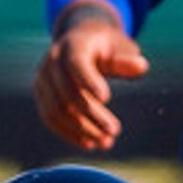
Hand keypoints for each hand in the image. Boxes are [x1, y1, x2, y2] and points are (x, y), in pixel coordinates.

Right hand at [33, 4, 146, 150]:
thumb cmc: (105, 45)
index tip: (107, 99)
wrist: (80, 40)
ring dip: (81, 129)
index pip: (76, 64)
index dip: (89, 81)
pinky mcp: (41, 94)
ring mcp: (43, 78)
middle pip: (67, 93)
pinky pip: (50, 118)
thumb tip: (141, 67)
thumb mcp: (119, 46)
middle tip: (114, 131)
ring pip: (57, 110)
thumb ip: (126, 59)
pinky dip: (69, 133)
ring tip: (105, 142)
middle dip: (91, 115)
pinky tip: (89, 143)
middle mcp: (52, 61)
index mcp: (72, 45)